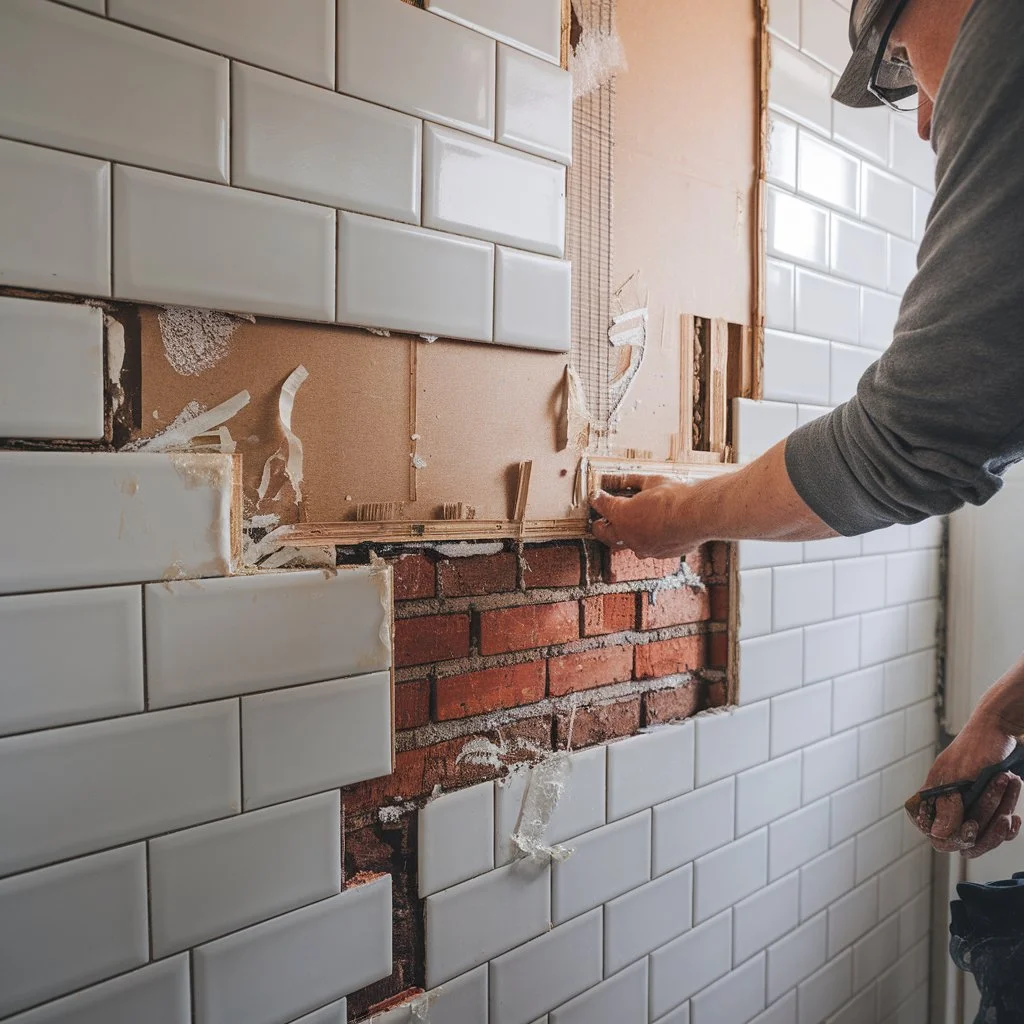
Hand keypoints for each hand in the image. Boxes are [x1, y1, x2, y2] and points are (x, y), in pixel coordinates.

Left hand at [589, 475, 702, 557]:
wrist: (696, 517)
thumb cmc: (675, 499)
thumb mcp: (652, 481)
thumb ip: (634, 482)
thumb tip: (622, 480)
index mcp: (623, 517)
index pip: (603, 506)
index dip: (599, 500)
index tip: (597, 496)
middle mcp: (630, 536)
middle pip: (606, 534)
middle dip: (600, 527)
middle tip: (598, 522)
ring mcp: (645, 548)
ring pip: (626, 545)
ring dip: (623, 537)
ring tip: (624, 529)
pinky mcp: (661, 554)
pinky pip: (648, 550)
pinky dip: (646, 543)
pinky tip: (649, 536)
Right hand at [907, 710, 1020, 857]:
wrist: (1000, 729)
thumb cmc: (977, 747)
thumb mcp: (959, 775)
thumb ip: (947, 806)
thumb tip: (937, 834)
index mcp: (932, 796)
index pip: (935, 833)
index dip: (954, 837)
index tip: (972, 827)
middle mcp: (947, 804)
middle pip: (964, 839)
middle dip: (988, 826)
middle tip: (1001, 814)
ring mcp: (968, 805)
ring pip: (984, 834)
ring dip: (1002, 814)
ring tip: (1009, 788)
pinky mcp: (986, 805)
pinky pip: (996, 829)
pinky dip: (1008, 824)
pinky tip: (1014, 815)